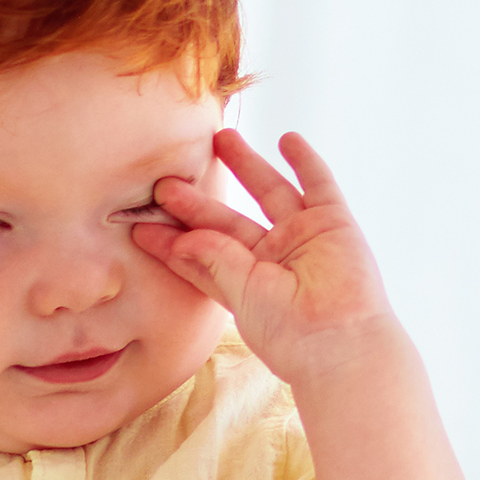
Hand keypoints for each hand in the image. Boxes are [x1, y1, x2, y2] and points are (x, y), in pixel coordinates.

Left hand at [132, 130, 400, 383]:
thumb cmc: (290, 334)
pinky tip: (288, 138)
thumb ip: (213, 261)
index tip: (140, 227)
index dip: (171, 241)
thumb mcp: (240, 296)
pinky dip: (306, 160)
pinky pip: (319, 184)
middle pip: (228, 219)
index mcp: (245, 282)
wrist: (339, 343)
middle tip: (165, 181)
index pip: (201, 254)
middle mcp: (272, 257)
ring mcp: (303, 238)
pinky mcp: (333, 224)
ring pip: (269, 191)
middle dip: (197, 201)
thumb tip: (181, 238)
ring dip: (246, 164)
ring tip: (220, 137)